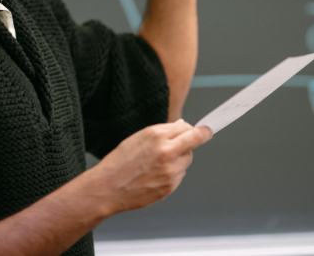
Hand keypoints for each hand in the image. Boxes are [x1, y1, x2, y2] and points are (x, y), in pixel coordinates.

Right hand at [91, 120, 211, 214]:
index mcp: (156, 136)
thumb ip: (163, 132)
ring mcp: (170, 170)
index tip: (205, 129)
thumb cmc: (119, 162)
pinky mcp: (170, 186)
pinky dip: (174, 172)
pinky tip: (157, 173)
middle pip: (194, 141)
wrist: (107, 188)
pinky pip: (180, 174)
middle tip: (205, 134)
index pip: (188, 129)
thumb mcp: (138, 138)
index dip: (197, 129)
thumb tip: (181, 126)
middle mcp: (166, 152)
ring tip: (161, 161)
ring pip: (187, 159)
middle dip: (201, 137)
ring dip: (181, 157)